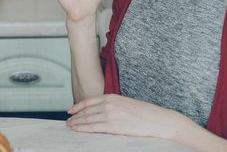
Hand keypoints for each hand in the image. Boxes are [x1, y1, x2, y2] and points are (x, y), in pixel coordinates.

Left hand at [66, 94, 189, 139]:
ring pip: (88, 119)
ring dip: (77, 123)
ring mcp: (111, 115)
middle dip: (75, 116)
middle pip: (86, 111)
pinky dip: (83, 129)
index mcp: (112, 97)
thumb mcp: (126, 103)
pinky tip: (77, 130)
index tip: (70, 110)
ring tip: (70, 126)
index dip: (77, 106)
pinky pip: (94, 128)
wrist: (159, 120)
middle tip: (67, 121)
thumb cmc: (145, 113)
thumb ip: (112, 105)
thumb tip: (101, 111)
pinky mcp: (114, 126)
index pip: (89, 101)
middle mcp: (109, 104)